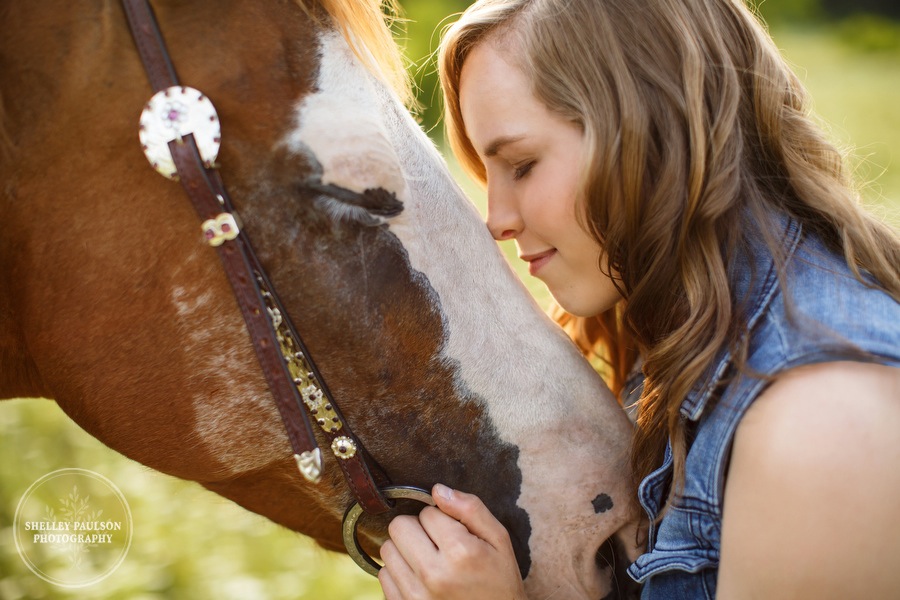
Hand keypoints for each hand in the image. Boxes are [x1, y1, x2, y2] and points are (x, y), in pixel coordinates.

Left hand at [379, 483, 526, 599]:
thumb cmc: (500, 582)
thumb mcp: (499, 540)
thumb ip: (470, 509)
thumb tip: (437, 490)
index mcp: (460, 552)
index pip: (427, 512)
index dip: (441, 518)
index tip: (454, 534)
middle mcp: (434, 574)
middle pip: (399, 526)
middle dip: (417, 528)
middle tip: (437, 544)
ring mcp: (416, 596)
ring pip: (388, 549)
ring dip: (405, 550)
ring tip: (429, 562)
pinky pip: (383, 576)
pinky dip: (399, 573)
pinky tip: (420, 579)